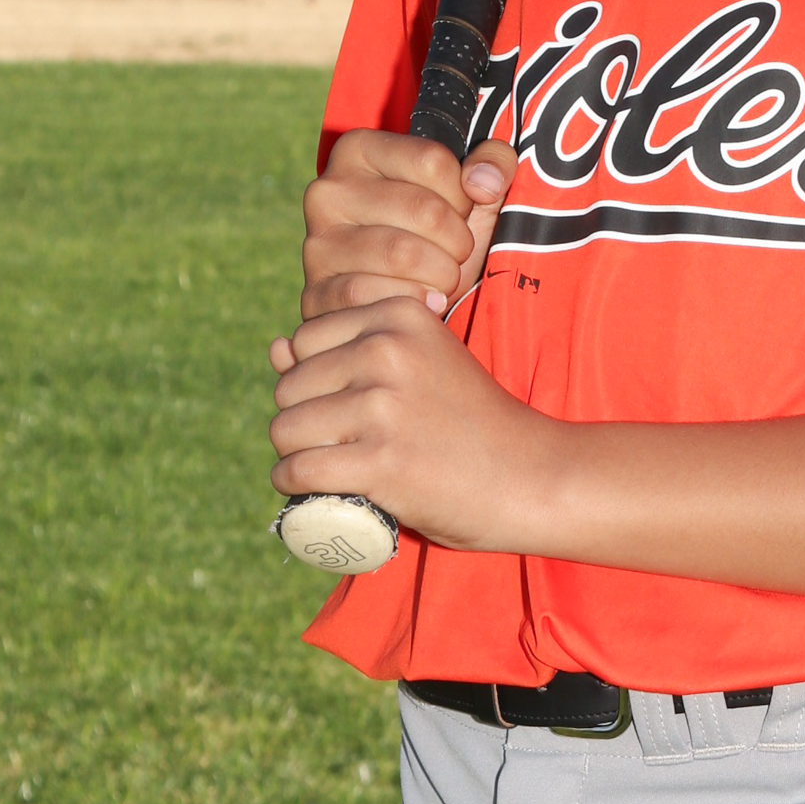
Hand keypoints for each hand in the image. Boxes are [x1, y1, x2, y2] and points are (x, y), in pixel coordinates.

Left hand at [269, 295, 558, 550]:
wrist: (530, 475)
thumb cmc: (470, 422)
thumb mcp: (419, 365)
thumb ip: (351, 349)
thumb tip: (274, 347)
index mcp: (398, 314)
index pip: (304, 340)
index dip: (312, 378)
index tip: (342, 406)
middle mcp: (386, 349)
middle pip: (288, 386)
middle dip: (299, 418)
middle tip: (337, 444)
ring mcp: (382, 405)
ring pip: (285, 428)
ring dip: (294, 454)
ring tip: (326, 466)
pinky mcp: (380, 460)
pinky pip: (298, 470)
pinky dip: (292, 485)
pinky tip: (307, 489)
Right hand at [297, 130, 517, 321]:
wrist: (401, 300)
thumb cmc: (438, 236)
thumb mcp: (470, 192)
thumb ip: (492, 163)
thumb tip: (483, 182)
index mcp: (358, 150)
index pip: (433, 161)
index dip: (464, 194)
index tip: (461, 212)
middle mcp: (327, 190)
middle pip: (423, 209)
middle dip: (459, 240)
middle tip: (460, 254)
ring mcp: (317, 242)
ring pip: (401, 254)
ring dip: (443, 274)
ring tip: (446, 278)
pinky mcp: (317, 292)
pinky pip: (375, 295)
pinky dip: (414, 302)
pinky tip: (426, 302)